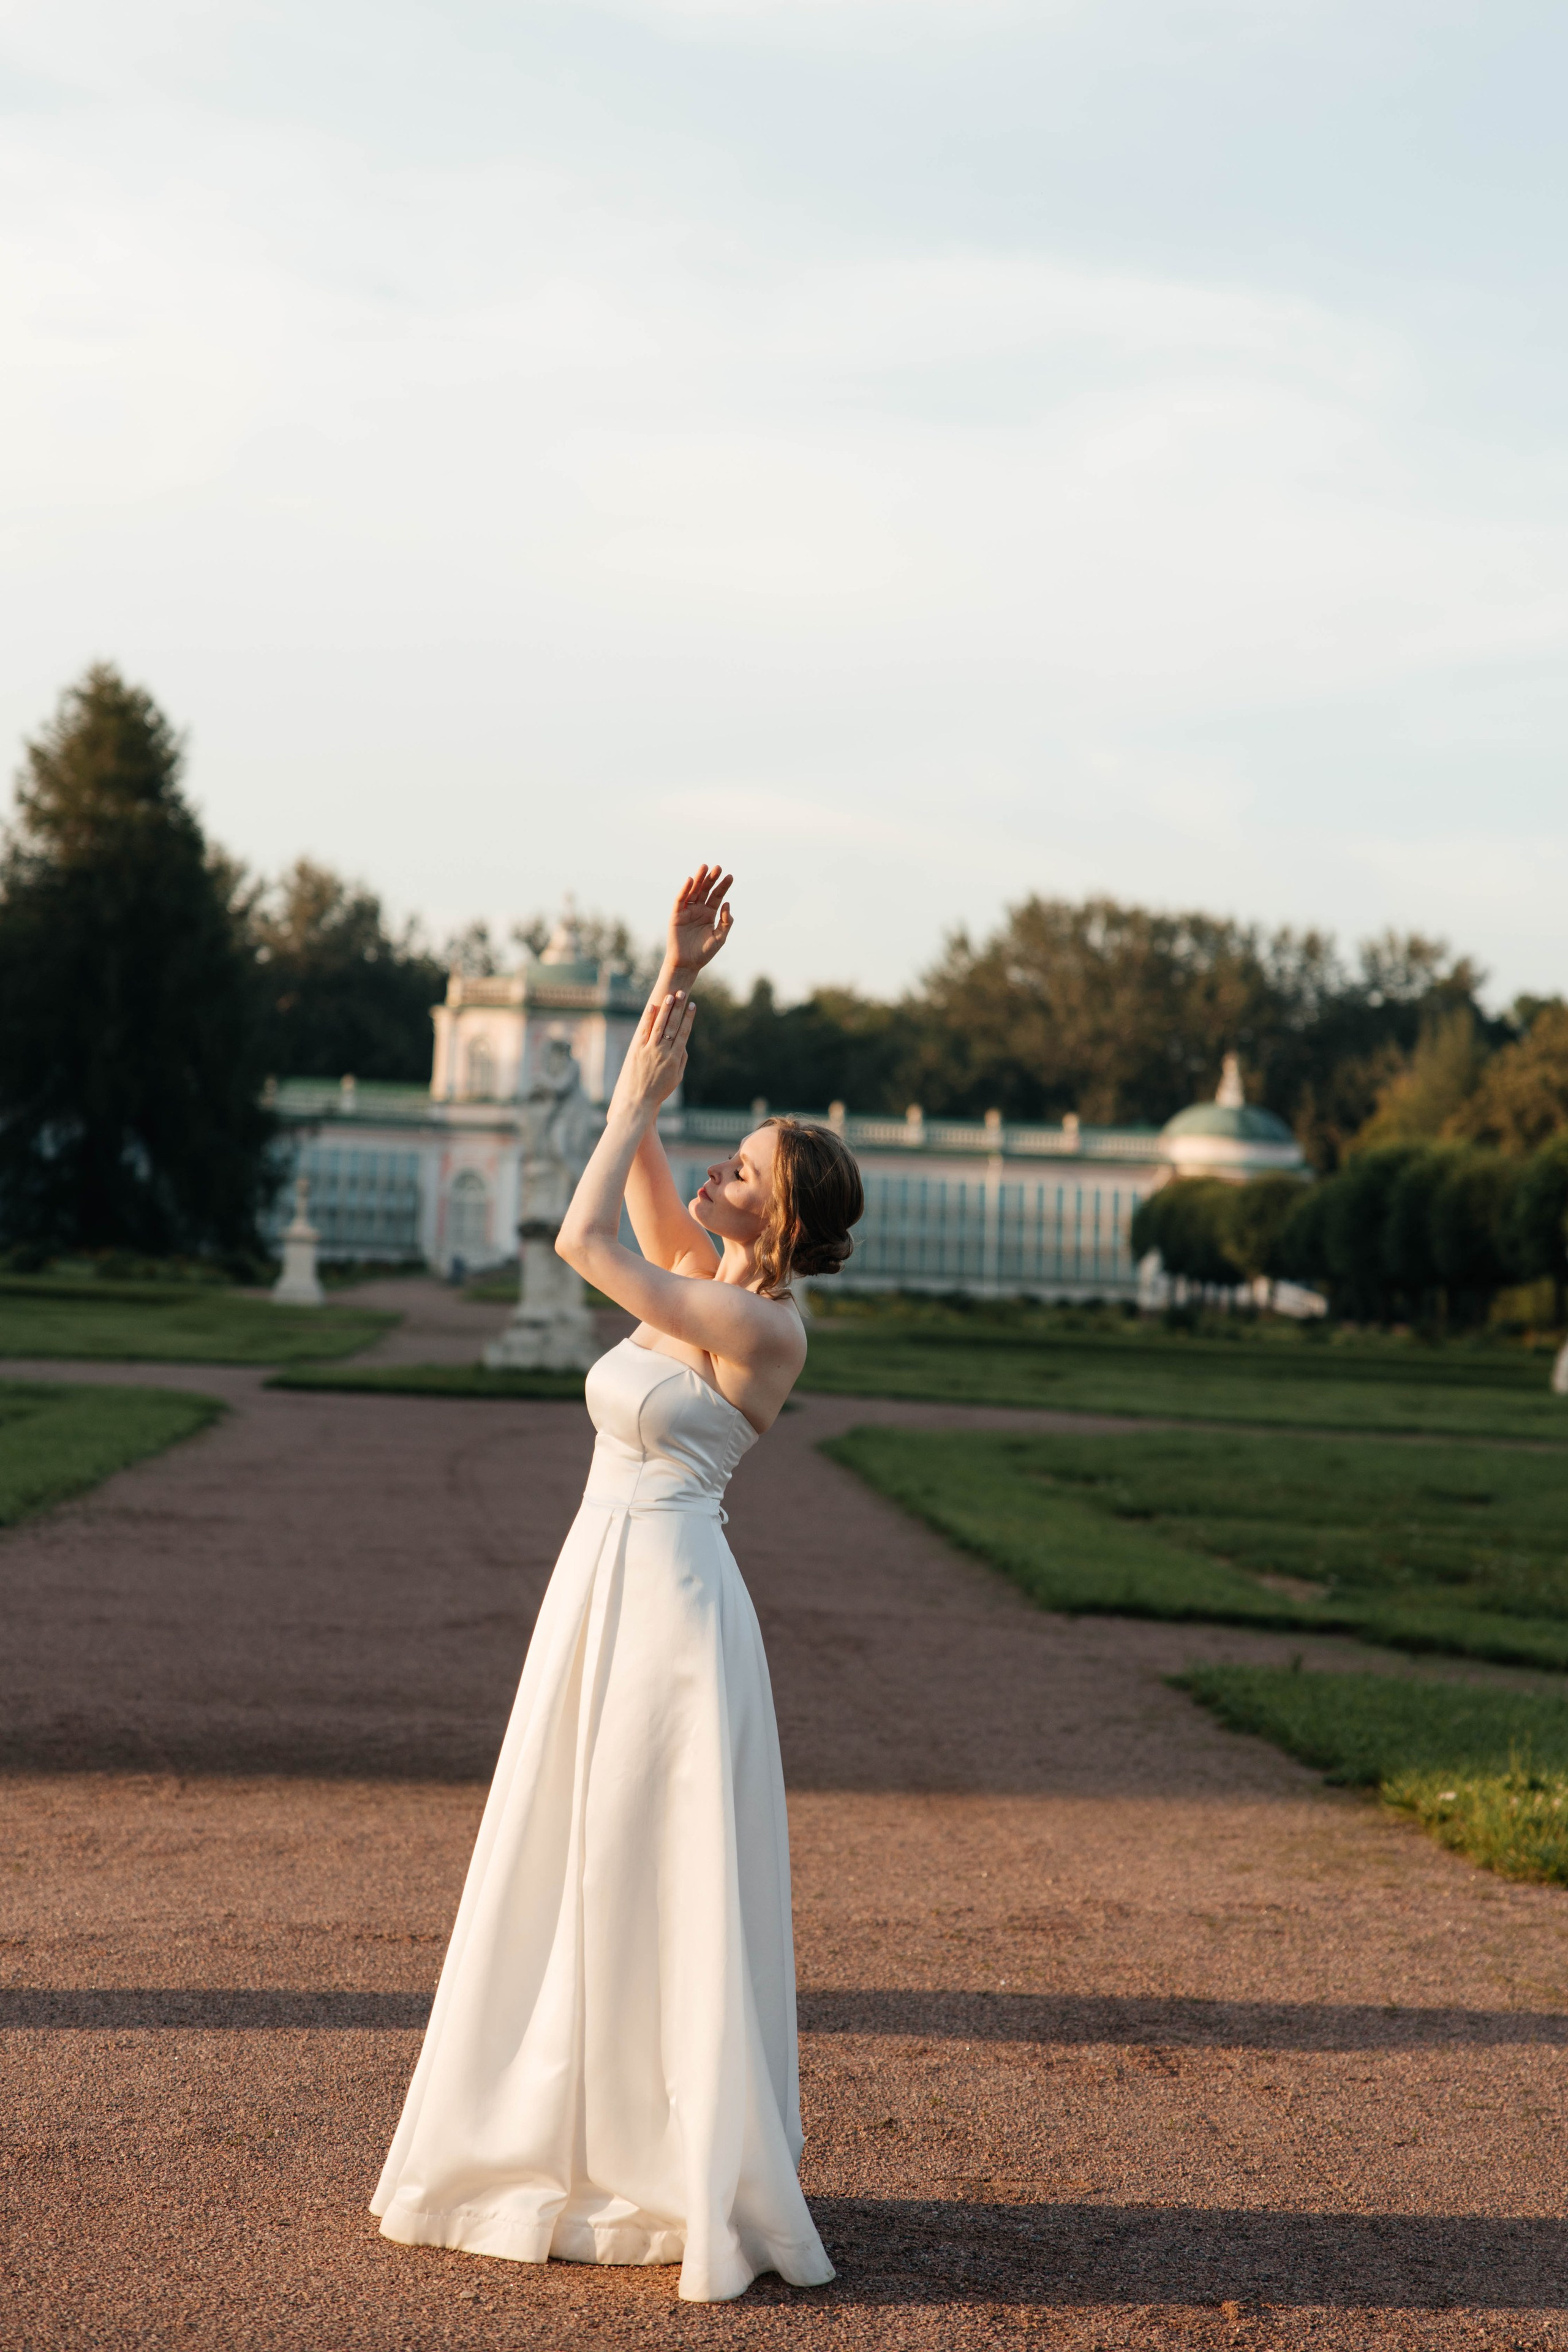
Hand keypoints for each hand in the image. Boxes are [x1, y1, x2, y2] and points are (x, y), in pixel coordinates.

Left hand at [615, 990, 696, 1120]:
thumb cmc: (659, 1091)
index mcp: (675, 1059)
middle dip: (678, 1008)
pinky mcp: (637, 1050)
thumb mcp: (676, 1078)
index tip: (693, 1005)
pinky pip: (644, 1031)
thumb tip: (684, 1045)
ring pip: (659, 1025)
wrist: (638, 1101)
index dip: (689, 1018)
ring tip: (670, 996)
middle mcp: (663, 1052)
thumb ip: (682, 1060)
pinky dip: (648, 1019)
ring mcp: (649, 1050)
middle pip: (672, 1025)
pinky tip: (652, 1007)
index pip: (683, 1033)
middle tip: (682, 993)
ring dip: (665, 1009)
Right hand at [666, 865, 732, 976]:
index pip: (717, 896)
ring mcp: (687, 911)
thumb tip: (727, 903)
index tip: (730, 876)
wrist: (687, 964)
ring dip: (698, 879)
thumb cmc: (703, 953)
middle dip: (711, 878)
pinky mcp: (676, 915)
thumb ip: (726, 921)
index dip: (723, 886)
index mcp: (710, 914)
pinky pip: (680, 900)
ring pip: (693, 891)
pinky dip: (684, 890)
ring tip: (705, 867)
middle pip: (705, 890)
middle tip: (718, 867)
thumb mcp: (719, 937)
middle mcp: (698, 909)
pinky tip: (690, 881)